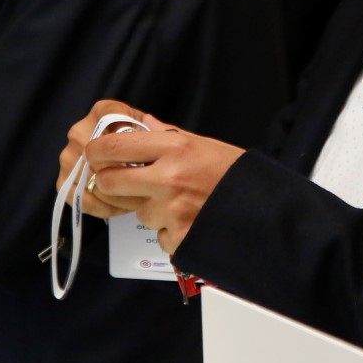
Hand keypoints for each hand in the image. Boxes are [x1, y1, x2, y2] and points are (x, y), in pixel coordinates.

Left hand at [59, 99, 244, 253]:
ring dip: (150, 209)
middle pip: (110, 182)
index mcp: (175, 147)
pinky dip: (169, 231)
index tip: (95, 154)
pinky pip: (158, 234)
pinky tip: (191, 221)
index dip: (97, 151)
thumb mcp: (206, 145)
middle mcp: (168, 178)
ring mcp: (171, 211)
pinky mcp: (176, 237)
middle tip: (123, 183)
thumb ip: (170, 136)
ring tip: (181, 203)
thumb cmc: (237, 175)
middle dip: (110, 184)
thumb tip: (144, 124)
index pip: (114, 147)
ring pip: (137, 211)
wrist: (268, 212)